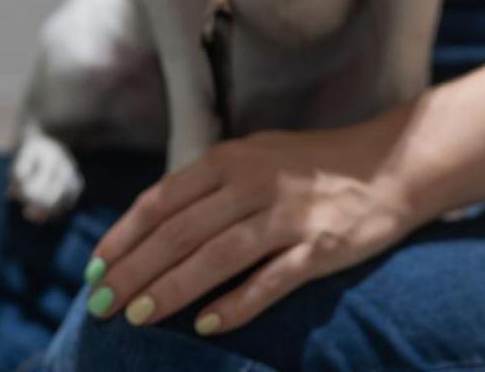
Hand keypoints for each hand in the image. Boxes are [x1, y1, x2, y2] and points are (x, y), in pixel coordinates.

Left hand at [84, 111, 427, 335]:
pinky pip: (272, 280)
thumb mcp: (254, 158)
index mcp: (231, 159)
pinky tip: (205, 326)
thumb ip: (209, 185)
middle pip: (180, 233)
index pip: (161, 201)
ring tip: (136, 317)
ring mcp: (288, 216)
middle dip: (134, 271)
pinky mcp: (321, 248)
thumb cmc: (311, 166)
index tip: (94, 269)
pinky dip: (237, 304)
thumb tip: (153, 223)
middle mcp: (254, 183)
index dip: (124, 237)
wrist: (390, 164)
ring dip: (171, 289)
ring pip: (216, 257)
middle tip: (99, 304)